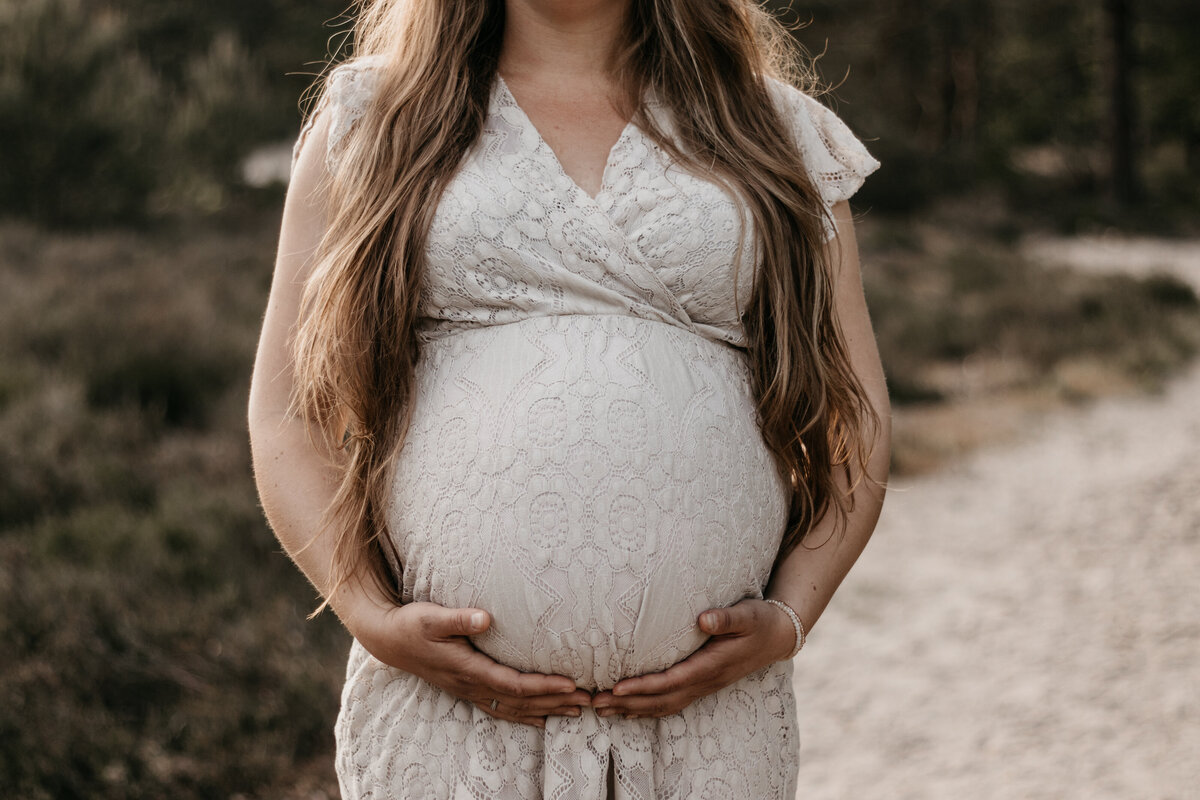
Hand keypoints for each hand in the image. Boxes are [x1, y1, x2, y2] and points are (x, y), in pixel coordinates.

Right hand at [354, 601, 591, 727]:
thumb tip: (485, 618)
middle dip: (555, 701)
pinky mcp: (467, 688)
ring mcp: (469, 690)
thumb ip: (459, 618)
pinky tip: (541, 719)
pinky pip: (501, 707)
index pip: (513, 683)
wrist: (389, 640)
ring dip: (546, 710)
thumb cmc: (412, 624)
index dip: (542, 686)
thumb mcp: (432, 617)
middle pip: (520, 701)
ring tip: (576, 710)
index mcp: (467, 668)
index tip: (570, 683)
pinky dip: (524, 715)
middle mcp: (471, 685)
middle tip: (588, 700)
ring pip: (514, 708)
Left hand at [590, 598, 795, 718]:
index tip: (617, 688)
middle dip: (627, 703)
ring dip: (632, 709)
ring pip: (663, 705)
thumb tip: (704, 619)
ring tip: (602, 709)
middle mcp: (705, 681)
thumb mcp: (747, 615)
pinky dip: (648, 709)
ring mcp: (703, 686)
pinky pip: (671, 703)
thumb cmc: (759, 621)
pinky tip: (629, 710)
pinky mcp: (701, 684)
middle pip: (661, 700)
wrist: (777, 636)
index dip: (644, 686)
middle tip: (594, 703)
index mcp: (711, 665)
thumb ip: (726, 618)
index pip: (671, 681)